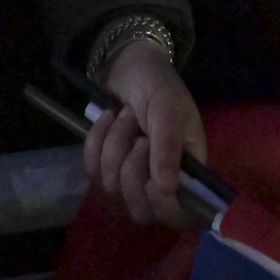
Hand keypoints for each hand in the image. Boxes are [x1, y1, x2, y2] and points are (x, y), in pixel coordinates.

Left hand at [88, 39, 207, 229]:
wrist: (130, 66)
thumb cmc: (159, 86)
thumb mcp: (168, 111)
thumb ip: (168, 149)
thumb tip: (167, 189)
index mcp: (188, 172)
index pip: (178, 214)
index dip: (163, 206)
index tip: (154, 179)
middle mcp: (161, 182)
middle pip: (140, 210)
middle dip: (131, 172)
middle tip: (139, 137)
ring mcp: (131, 177)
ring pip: (112, 188)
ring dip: (114, 147)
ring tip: (124, 117)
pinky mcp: (106, 167)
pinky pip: (92, 172)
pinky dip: (95, 143)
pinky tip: (106, 119)